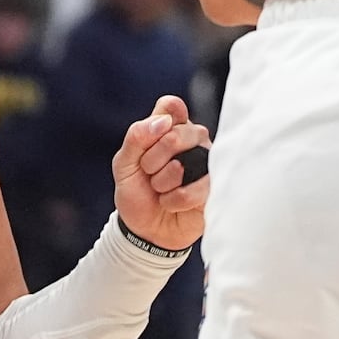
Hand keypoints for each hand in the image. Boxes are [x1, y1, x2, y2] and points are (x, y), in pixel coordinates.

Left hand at [112, 94, 209, 252]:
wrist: (145, 231)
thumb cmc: (138, 193)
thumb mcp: (124, 165)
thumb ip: (136, 137)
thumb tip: (163, 122)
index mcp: (174, 125)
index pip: (170, 107)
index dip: (154, 127)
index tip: (145, 146)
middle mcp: (195, 138)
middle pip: (174, 135)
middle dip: (151, 162)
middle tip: (150, 174)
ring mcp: (208, 160)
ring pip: (183, 163)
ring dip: (162, 183)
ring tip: (162, 190)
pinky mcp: (214, 185)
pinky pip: (192, 190)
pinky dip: (172, 200)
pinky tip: (171, 202)